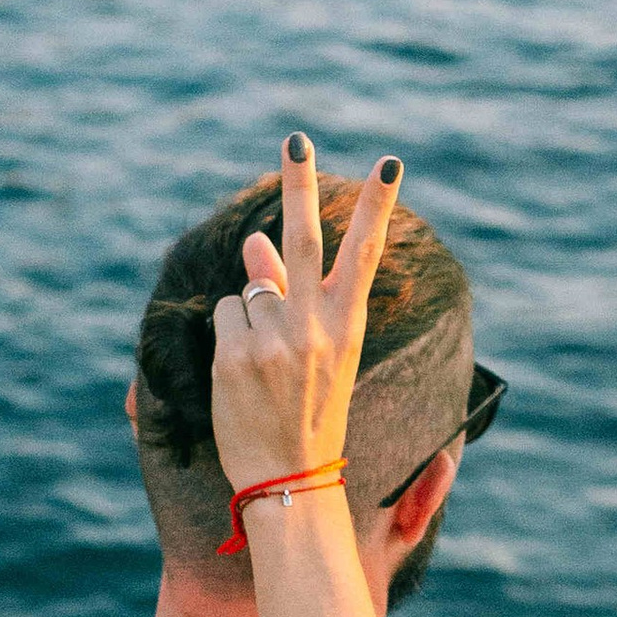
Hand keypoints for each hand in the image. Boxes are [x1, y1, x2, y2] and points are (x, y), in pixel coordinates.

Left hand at [208, 135, 401, 497]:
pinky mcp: (236, 354)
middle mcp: (313, 327)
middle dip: (299, 183)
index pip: (363, 254)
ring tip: (266, 370)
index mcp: (346, 327)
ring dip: (251, 318)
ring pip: (250, 292)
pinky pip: (225, 316)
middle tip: (297, 139)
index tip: (390, 164)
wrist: (290, 478)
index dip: (377, 206)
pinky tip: (244, 377)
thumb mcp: (317, 354)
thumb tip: (257, 238)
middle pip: (301, 238)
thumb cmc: (308, 414)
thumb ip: (288, 294)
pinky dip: (229, 338)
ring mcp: (273, 339)